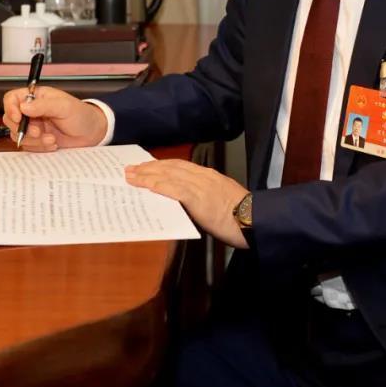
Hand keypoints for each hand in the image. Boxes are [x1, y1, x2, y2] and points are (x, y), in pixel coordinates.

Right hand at [2, 86, 107, 150]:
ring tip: (52, 138)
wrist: (91, 133)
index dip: (10, 108)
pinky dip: (39, 147)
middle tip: (38, 131)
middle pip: (10, 119)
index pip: (12, 98)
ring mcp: (33, 126)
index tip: (18, 118)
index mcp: (36, 97)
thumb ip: (44, 105)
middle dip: (23, 128)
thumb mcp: (64, 106)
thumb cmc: (81, 115)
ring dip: (33, 140)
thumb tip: (23, 106)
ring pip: (17, 135)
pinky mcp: (36, 140)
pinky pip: (28, 146)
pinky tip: (53, 144)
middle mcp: (31, 111)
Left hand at [125, 160, 249, 248]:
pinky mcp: (197, 197)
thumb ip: (205, 198)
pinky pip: (171, 188)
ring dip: (147, 175)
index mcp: (210, 176)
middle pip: (170, 167)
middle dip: (149, 168)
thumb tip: (189, 203)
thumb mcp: (223, 201)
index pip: (180, 166)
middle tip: (131, 169)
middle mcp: (203, 176)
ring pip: (168, 175)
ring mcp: (200, 185)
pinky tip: (144, 185)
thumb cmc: (242, 216)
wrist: (254, 220)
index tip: (148, 167)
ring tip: (131, 176)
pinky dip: (156, 185)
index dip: (162, 166)